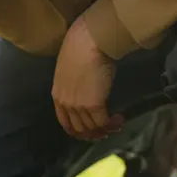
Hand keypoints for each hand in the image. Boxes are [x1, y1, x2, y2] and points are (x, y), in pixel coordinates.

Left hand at [52, 16, 123, 140]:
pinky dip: (112, 124)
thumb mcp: (71, 72)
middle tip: (107, 131)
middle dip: (94, 133)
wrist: (87, 42)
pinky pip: (103, 122)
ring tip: (116, 124)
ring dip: (105, 129)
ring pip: (92, 128)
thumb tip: (87, 91)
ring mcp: (79, 106)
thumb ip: (75, 86)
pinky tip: (119, 119)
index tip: (90, 131)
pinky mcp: (94, 105)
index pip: (65, 123)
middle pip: (79, 128)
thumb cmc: (81, 49)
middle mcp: (66, 104)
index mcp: (57, 96)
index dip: (78, 131)